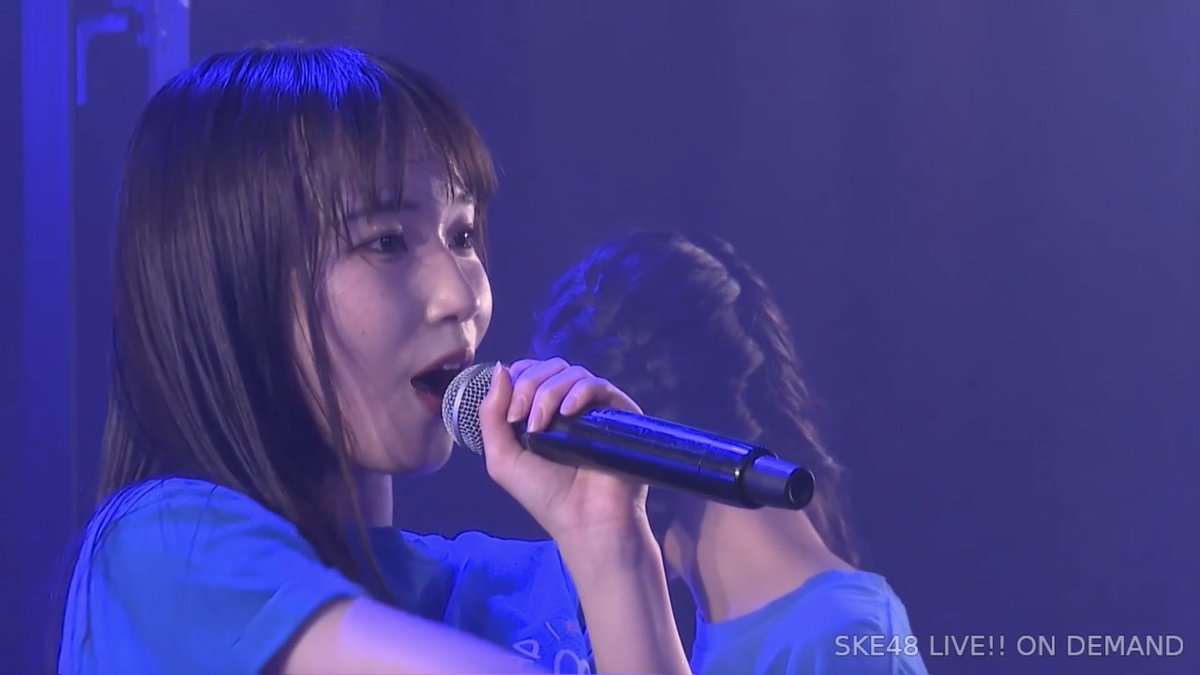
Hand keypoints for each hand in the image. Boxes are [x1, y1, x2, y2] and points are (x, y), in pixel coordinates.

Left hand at [477, 358, 649, 544]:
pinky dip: (578, 392)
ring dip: (548, 392)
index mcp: (544, 411)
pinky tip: (566, 413)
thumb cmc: (545, 495)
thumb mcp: (503, 458)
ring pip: (571, 373)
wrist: (585, 522)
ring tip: (539, 425)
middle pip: (549, 368)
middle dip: (528, 386)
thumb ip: (490, 414)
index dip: (517, 378)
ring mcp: (596, 407)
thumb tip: (499, 368)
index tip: (509, 411)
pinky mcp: (620, 412)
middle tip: (519, 418)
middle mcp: (570, 404)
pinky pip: (598, 385)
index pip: (531, 371)